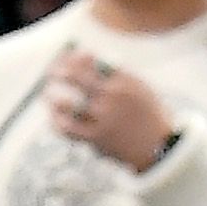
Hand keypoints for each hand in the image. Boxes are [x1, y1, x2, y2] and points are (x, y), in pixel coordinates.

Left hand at [41, 45, 173, 172]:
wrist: (158, 147)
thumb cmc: (147, 115)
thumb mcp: (140, 89)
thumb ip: (118, 76)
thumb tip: (92, 63)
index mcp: (124, 81)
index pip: (94, 63)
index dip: (76, 59)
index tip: (67, 59)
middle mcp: (113, 96)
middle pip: (78, 78)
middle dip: (61, 72)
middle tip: (51, 72)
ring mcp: (104, 117)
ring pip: (69, 105)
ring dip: (54, 100)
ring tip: (47, 96)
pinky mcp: (96, 137)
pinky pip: (68, 129)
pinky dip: (57, 123)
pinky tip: (53, 119)